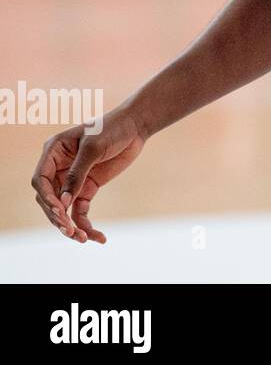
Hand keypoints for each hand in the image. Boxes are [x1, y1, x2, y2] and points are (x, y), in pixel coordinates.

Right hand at [32, 108, 146, 243]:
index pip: (40, 181)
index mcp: (53, 152)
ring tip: (83, 238)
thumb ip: (77, 173)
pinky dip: (86, 224)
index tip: (61, 210)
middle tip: (70, 231)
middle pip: (49, 199)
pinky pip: (80, 211)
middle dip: (58, 217)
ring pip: (64, 209)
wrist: (136, 126)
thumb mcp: (93, 148)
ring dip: (70, 226)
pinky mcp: (87, 188)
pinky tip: (98, 237)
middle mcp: (58, 168)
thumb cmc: (112, 128)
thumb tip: (64, 202)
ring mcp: (72, 180)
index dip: (47, 198)